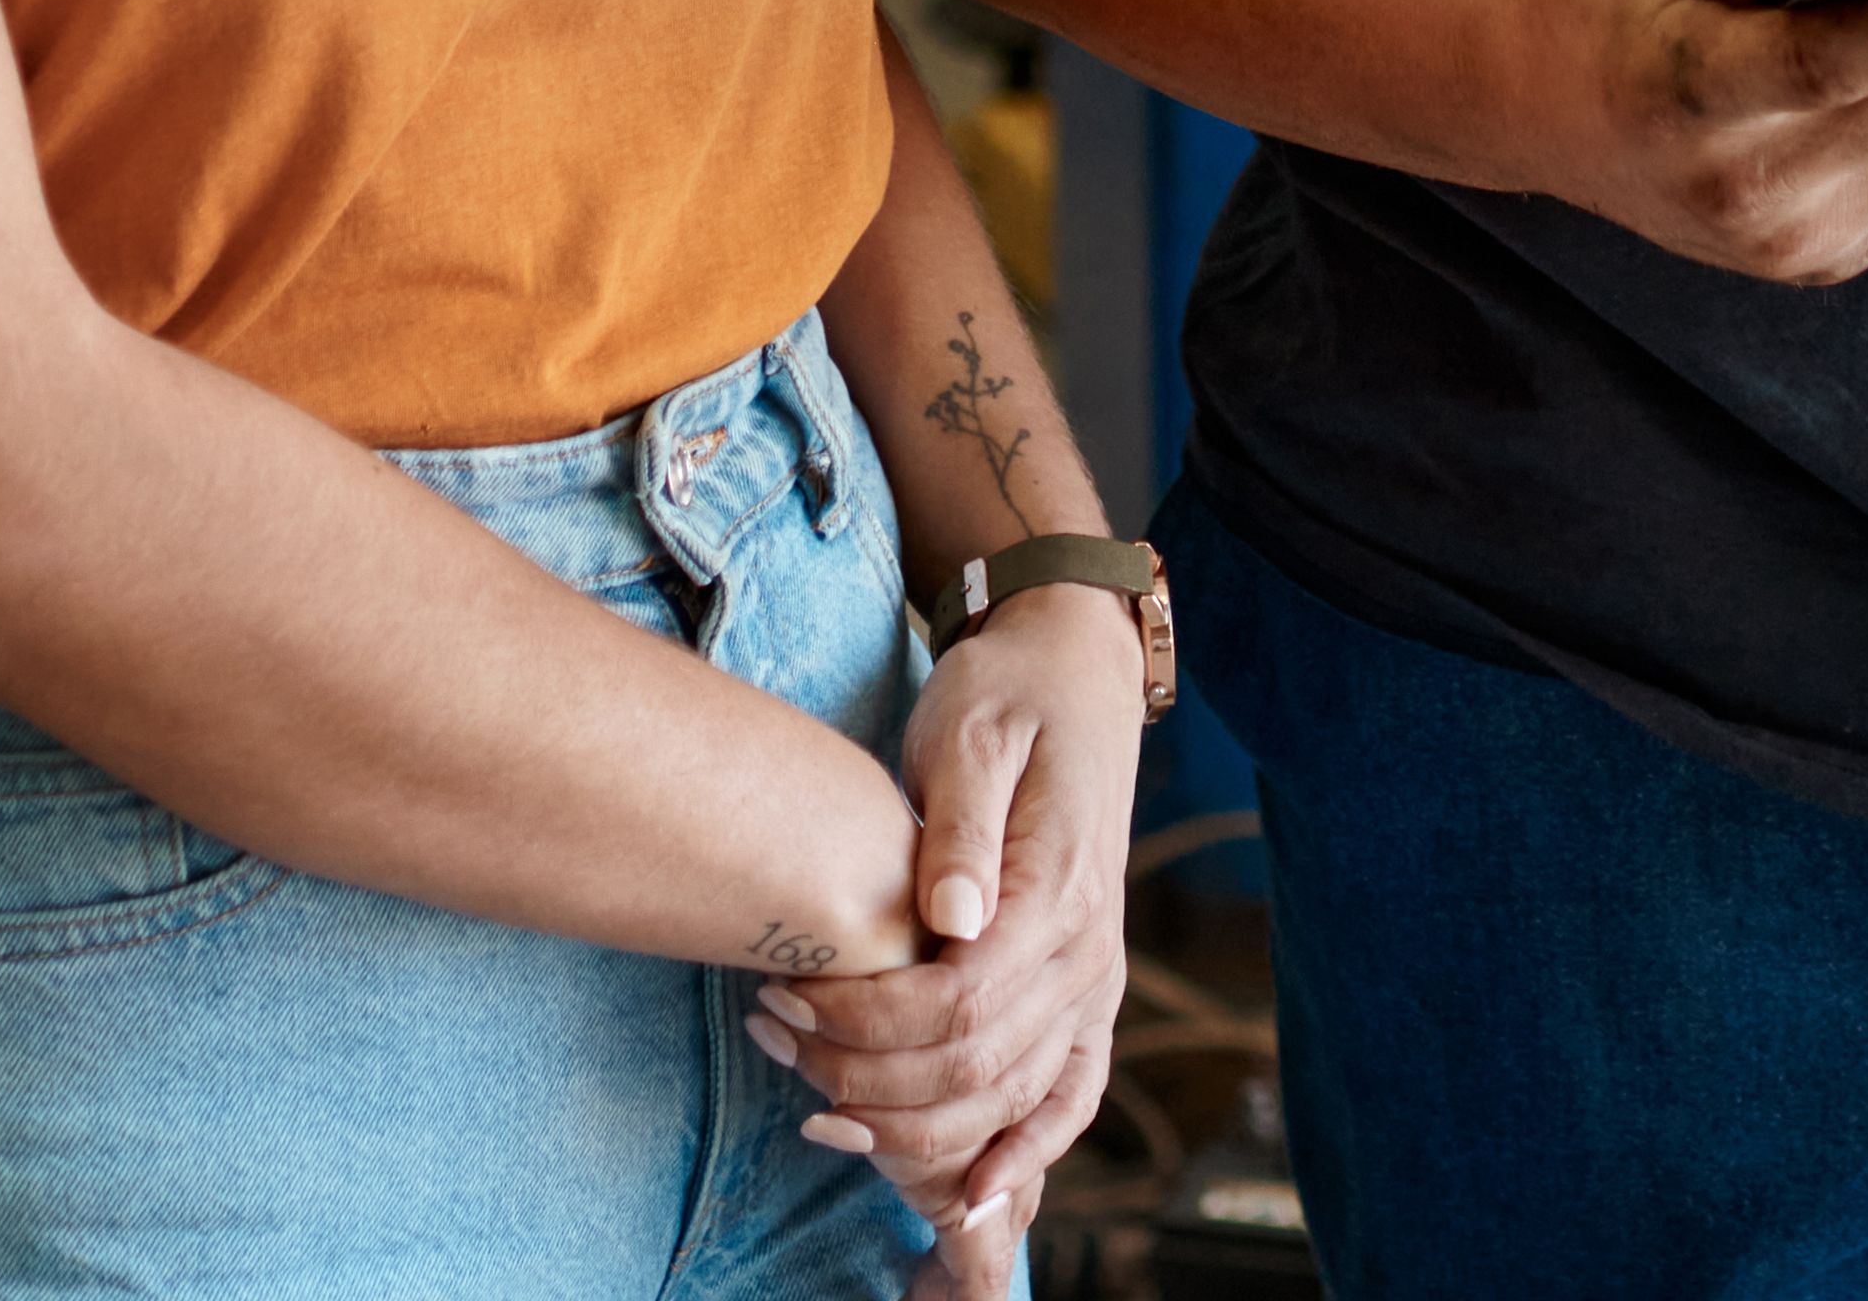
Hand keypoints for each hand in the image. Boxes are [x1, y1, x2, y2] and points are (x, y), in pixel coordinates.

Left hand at [750, 600, 1146, 1264]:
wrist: (1073, 672)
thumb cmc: (1007, 694)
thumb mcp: (971, 733)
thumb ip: (960, 828)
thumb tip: (949, 917)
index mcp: (1057, 890)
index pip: (956, 1003)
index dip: (862, 1022)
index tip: (781, 998)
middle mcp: (1088, 952)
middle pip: (972, 1066)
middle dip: (862, 1075)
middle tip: (772, 1036)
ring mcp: (1095, 980)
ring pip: (1008, 1097)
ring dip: (911, 1124)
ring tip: (814, 1102)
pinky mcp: (1087, 991)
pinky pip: (1071, 1096)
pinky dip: (1026, 1153)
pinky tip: (973, 1194)